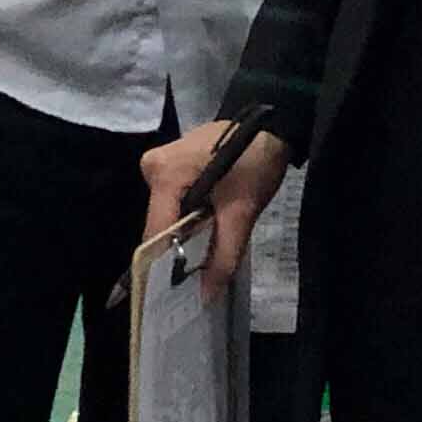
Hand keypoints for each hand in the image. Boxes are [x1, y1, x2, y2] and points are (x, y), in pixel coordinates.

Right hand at [141, 122, 292, 305]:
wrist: (269, 125)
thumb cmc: (254, 162)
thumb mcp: (242, 211)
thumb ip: (224, 255)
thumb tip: (205, 296)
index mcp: (164, 174)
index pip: (156, 231)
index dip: (166, 264)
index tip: (178, 292)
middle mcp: (152, 168)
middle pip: (160, 224)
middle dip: (179, 250)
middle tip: (197, 280)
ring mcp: (158, 165)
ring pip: (167, 215)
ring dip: (185, 235)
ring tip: (203, 259)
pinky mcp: (169, 166)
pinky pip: (174, 202)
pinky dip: (188, 219)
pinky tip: (204, 231)